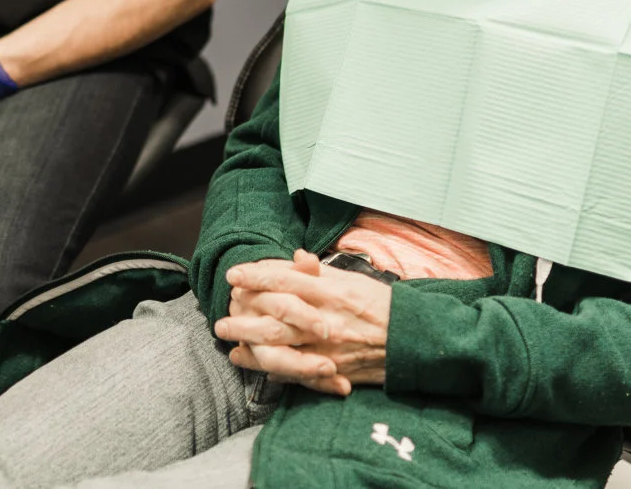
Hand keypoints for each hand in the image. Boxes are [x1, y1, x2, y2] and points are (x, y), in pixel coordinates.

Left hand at [217, 250, 391, 395]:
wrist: (411, 338)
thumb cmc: (380, 304)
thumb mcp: (352, 280)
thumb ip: (320, 272)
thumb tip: (295, 258)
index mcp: (330, 292)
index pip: (285, 281)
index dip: (256, 277)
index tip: (233, 275)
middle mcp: (325, 320)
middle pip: (276, 319)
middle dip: (244, 319)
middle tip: (219, 319)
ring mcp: (328, 348)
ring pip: (282, 349)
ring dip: (252, 348)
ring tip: (230, 347)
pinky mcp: (333, 370)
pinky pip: (298, 372)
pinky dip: (275, 371)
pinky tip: (255, 367)